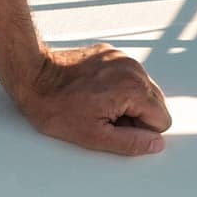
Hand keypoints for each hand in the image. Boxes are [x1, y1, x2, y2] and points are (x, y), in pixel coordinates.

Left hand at [9, 44, 170, 156]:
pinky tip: (95, 90)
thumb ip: (131, 143)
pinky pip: (128, 75)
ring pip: (144, 89)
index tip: (114, 126)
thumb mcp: (94, 136)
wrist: (33, 75)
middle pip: (156, 103)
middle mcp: (133, 68)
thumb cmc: (57, 107)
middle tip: (105, 117)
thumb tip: (156, 144)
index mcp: (134, 88)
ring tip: (98, 103)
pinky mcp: (111, 52)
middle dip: (136, 115)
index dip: (140, 131)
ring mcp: (122, 57)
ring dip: (128, 101)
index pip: (162, 120)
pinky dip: (118, 86)